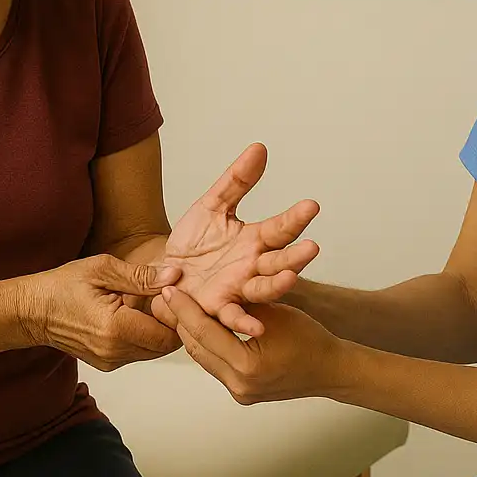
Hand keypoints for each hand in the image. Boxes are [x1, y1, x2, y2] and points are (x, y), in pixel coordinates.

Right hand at [20, 255, 182, 370]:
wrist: (33, 311)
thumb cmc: (63, 286)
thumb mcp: (102, 269)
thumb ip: (141, 276)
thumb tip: (174, 276)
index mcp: (116, 329)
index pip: (169, 334)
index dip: (177, 314)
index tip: (172, 293)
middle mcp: (114, 352)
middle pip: (165, 346)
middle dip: (171, 323)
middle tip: (164, 297)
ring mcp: (110, 361)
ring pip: (154, 351)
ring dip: (158, 330)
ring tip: (147, 304)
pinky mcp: (108, 363)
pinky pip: (139, 352)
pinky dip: (144, 336)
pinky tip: (134, 315)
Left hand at [155, 143, 320, 336]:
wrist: (164, 274)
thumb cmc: (194, 243)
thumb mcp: (212, 205)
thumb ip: (237, 180)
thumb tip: (259, 148)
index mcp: (254, 240)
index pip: (280, 228)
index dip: (296, 217)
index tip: (312, 205)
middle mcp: (252, 266)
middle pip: (280, 261)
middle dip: (296, 256)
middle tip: (312, 247)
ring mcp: (238, 289)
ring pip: (264, 288)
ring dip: (278, 284)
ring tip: (291, 277)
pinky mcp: (218, 308)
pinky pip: (234, 316)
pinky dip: (245, 322)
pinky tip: (256, 328)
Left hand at [162, 287, 347, 404]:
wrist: (331, 370)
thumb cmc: (310, 338)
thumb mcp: (274, 313)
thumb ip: (242, 305)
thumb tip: (210, 290)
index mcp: (247, 364)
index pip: (204, 332)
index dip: (184, 308)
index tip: (169, 290)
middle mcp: (239, 384)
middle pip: (197, 348)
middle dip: (182, 321)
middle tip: (169, 298)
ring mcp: (240, 392)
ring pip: (204, 358)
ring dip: (193, 334)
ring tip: (181, 310)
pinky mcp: (242, 394)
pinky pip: (217, 366)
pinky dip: (209, 346)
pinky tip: (203, 327)